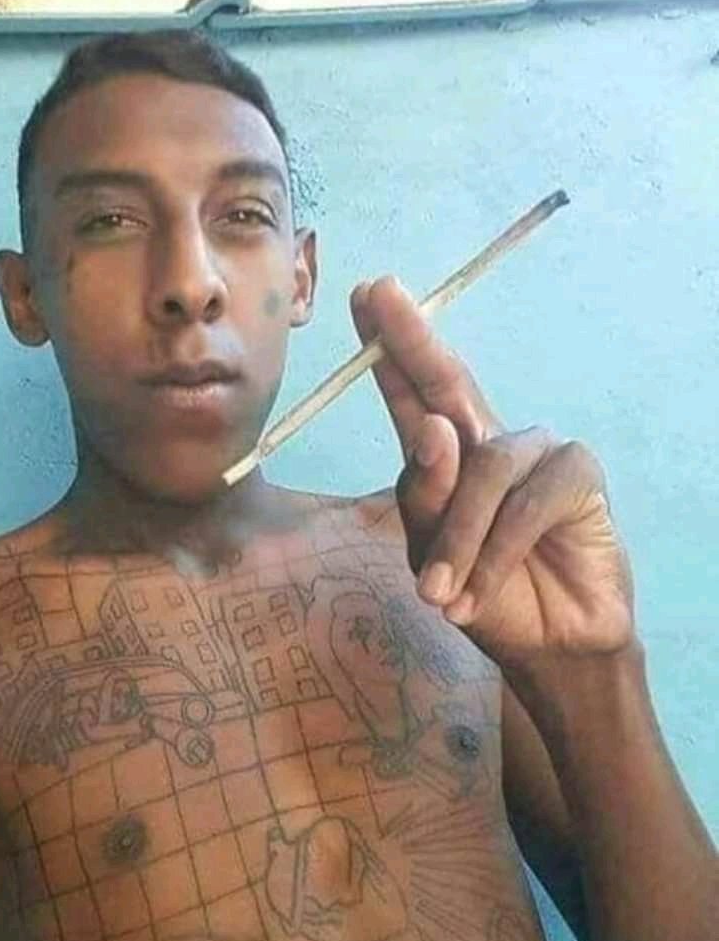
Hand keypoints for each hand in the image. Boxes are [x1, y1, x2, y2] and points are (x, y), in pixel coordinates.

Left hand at [352, 276, 634, 668]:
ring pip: (481, 471)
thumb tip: (433, 429)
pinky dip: (494, 554)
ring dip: (457, 538)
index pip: (413, 393)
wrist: (545, 646)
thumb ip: (424, 498)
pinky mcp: (578, 473)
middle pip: (448, 383)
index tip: (363, 295)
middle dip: (409, 341)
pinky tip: (474, 595)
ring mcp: (536, 450)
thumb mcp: (430, 553)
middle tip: (380, 294)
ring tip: (438, 595)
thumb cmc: (481, 591)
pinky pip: (526, 504)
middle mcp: (488, 439)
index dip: (388, 345)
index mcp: (446, 453)